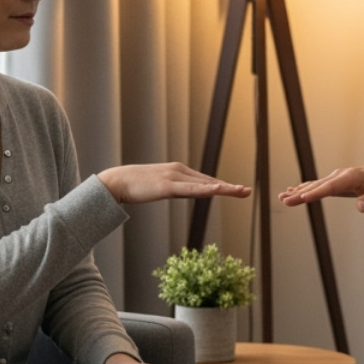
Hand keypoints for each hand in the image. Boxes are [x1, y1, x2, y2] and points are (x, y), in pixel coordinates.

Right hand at [97, 163, 249, 204]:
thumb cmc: (135, 186)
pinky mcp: (167, 186)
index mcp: (177, 172)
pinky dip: (206, 189)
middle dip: (229, 187)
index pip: (204, 180)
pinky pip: (190, 189)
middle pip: (209, 181)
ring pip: (204, 184)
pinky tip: (218, 190)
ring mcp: (174, 178)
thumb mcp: (158, 187)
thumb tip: (179, 192)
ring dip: (224, 188)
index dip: (221, 185)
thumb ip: (171, 188)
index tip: (237, 189)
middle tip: (247, 191)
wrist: (116, 182)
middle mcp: (179, 171)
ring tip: (241, 191)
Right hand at [279, 163, 363, 213]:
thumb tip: (361, 207)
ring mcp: (336, 177)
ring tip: (282, 197)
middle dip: (301, 194)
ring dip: (298, 191)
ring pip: (314, 185)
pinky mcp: (334, 181)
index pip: (331, 186)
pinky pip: (317, 186)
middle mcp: (340, 175)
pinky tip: (291, 192)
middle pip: (318, 186)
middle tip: (285, 200)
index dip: (316, 192)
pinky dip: (304, 189)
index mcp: (351, 177)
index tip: (303, 198)